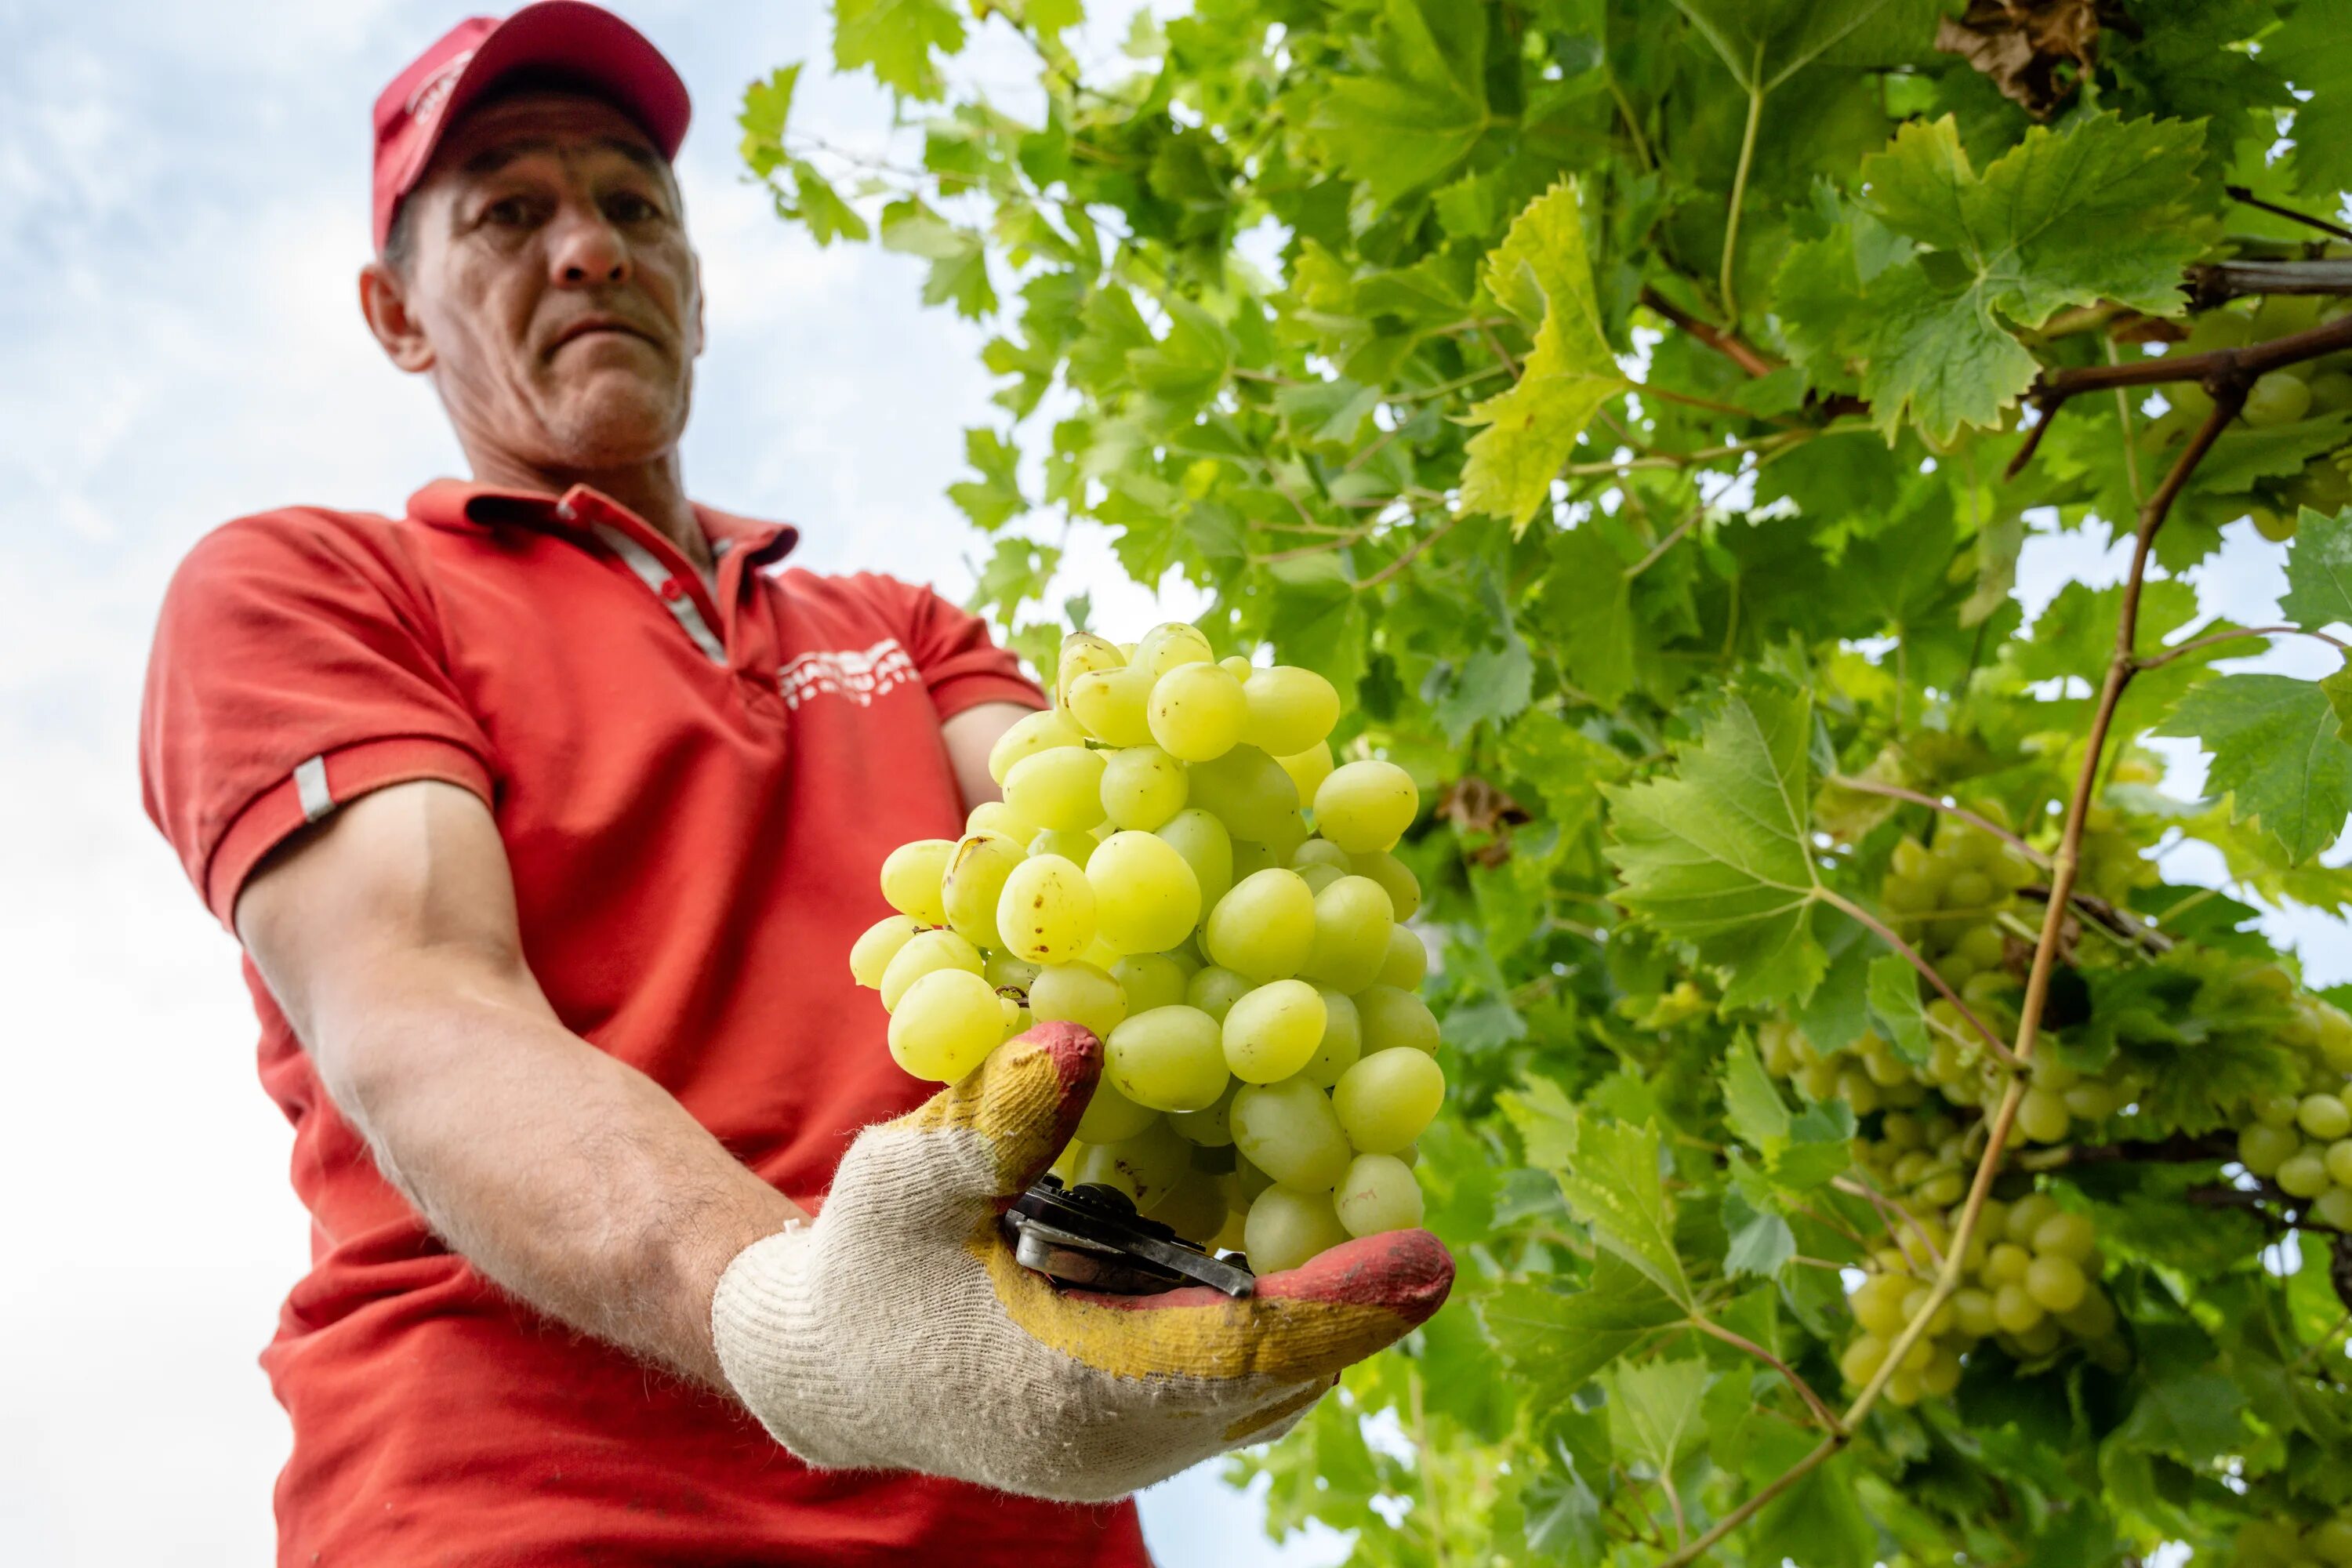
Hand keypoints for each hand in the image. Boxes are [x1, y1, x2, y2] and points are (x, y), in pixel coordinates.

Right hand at [710, 1022, 1452, 1501]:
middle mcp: (1125, 1441)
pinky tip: (1294, 1220)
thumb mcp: (903, 1183)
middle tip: (1423, 1204)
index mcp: (1072, 1396)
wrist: (824, 1366)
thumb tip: (1081, 1037)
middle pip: (1284, 1375)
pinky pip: (1240, 1378)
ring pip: (1273, 1385)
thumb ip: (994, 1119)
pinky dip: (1276, 1311)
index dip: (1340, 1302)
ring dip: (1323, 1302)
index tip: (1427, 1255)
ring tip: (1379, 1198)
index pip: (1241, 1356)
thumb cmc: (861, 1272)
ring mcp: (1138, 1444)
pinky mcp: (1140, 1424)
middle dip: (1355, 1292)